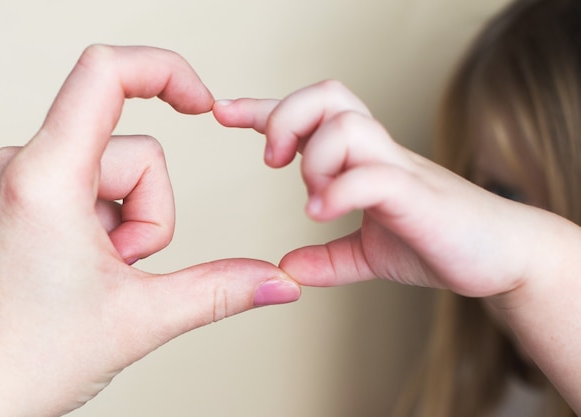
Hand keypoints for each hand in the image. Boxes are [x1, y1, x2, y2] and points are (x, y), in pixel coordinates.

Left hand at [0, 45, 299, 415]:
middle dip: (151, 212)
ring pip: (118, 172)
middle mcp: (24, 164)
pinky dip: (107, 223)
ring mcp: (21, 179)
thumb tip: (278, 281)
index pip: (105, 74)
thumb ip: (222, 290)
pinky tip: (86, 265)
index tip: (200, 100)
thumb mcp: (143, 318)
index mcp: (47, 178)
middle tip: (122, 266)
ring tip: (101, 270)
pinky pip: (92, 186)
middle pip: (135, 151)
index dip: (164, 71)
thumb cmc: (26, 358)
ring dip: (129, 222)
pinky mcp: (24, 196)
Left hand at [214, 80, 580, 412]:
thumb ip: (330, 258)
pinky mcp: (418, 196)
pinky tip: (321, 214)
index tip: (222, 112)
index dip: (262, 109)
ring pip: (347, 124)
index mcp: (362, 158)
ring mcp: (399, 169)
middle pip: (327, 95)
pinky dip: (339, 192)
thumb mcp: (371, 255)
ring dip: (314, 157)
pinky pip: (372, 176)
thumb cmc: (438, 243)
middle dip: (286, 117)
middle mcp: (378, 152)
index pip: (308, 115)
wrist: (499, 258)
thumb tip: (287, 268)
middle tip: (271, 160)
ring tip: (311, 195)